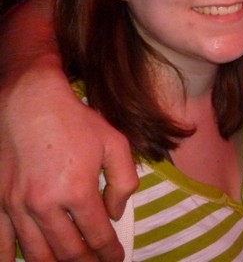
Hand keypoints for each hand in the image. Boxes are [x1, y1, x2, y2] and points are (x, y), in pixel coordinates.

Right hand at [0, 0, 137, 260]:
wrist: (29, 103)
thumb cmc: (76, 121)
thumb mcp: (115, 143)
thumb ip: (124, 181)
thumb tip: (116, 213)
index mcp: (78, 191)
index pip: (97, 235)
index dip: (109, 252)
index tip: (116, 258)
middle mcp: (45, 205)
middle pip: (67, 251)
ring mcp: (16, 207)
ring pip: (37, 254)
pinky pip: (1, 243)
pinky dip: (12, 258)